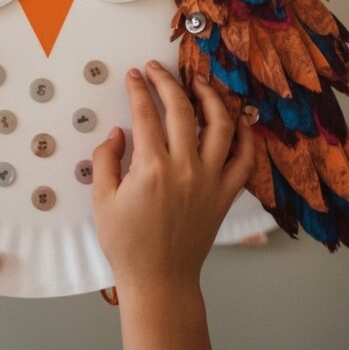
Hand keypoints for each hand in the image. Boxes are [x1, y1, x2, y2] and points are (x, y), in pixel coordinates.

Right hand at [92, 61, 254, 294]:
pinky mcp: (225, 195)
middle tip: (158, 68)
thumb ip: (106, 159)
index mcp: (152, 169)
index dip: (138, 88)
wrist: (159, 281)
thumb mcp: (102, 200)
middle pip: (181, 109)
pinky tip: (238, 120)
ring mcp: (210, 181)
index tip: (134, 76)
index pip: (145, 113)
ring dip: (211, 98)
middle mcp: (185, 169)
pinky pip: (245, 160)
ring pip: (220, 126)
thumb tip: (118, 133)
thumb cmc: (129, 245)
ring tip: (199, 82)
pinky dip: (246, 137)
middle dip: (167, 81)